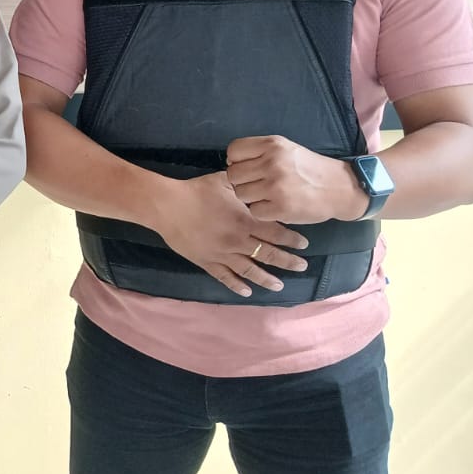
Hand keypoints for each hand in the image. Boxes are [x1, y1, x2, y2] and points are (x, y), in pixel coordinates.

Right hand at [150, 171, 310, 297]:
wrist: (168, 206)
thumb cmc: (196, 191)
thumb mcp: (224, 182)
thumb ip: (244, 185)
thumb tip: (258, 181)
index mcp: (245, 221)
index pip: (276, 233)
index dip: (292, 239)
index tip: (304, 244)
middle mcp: (238, 241)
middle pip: (269, 255)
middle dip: (288, 261)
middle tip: (302, 266)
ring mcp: (222, 254)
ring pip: (250, 270)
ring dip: (266, 279)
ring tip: (279, 285)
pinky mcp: (207, 261)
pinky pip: (224, 276)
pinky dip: (236, 285)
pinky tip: (247, 292)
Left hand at [225, 135, 368, 223]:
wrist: (341, 188)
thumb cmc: (309, 168)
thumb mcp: (286, 149)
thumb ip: (259, 152)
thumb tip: (231, 164)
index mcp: (272, 145)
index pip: (233, 151)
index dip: (236, 161)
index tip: (248, 168)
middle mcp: (272, 162)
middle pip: (233, 175)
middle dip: (242, 181)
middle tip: (258, 185)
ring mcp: (276, 186)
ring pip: (240, 194)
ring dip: (251, 197)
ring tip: (267, 195)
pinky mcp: (280, 207)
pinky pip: (253, 211)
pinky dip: (262, 211)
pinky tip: (275, 206)